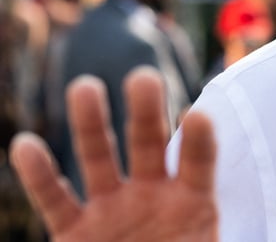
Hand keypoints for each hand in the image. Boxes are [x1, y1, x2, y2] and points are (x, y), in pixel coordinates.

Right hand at [10, 66, 218, 240]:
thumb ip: (219, 235)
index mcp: (193, 202)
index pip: (199, 164)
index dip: (199, 142)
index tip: (200, 116)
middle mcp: (151, 195)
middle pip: (148, 145)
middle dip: (146, 112)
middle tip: (144, 77)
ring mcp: (111, 209)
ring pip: (99, 159)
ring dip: (92, 124)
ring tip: (86, 87)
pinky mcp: (74, 231)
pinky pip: (55, 198)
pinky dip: (40, 173)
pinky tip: (27, 145)